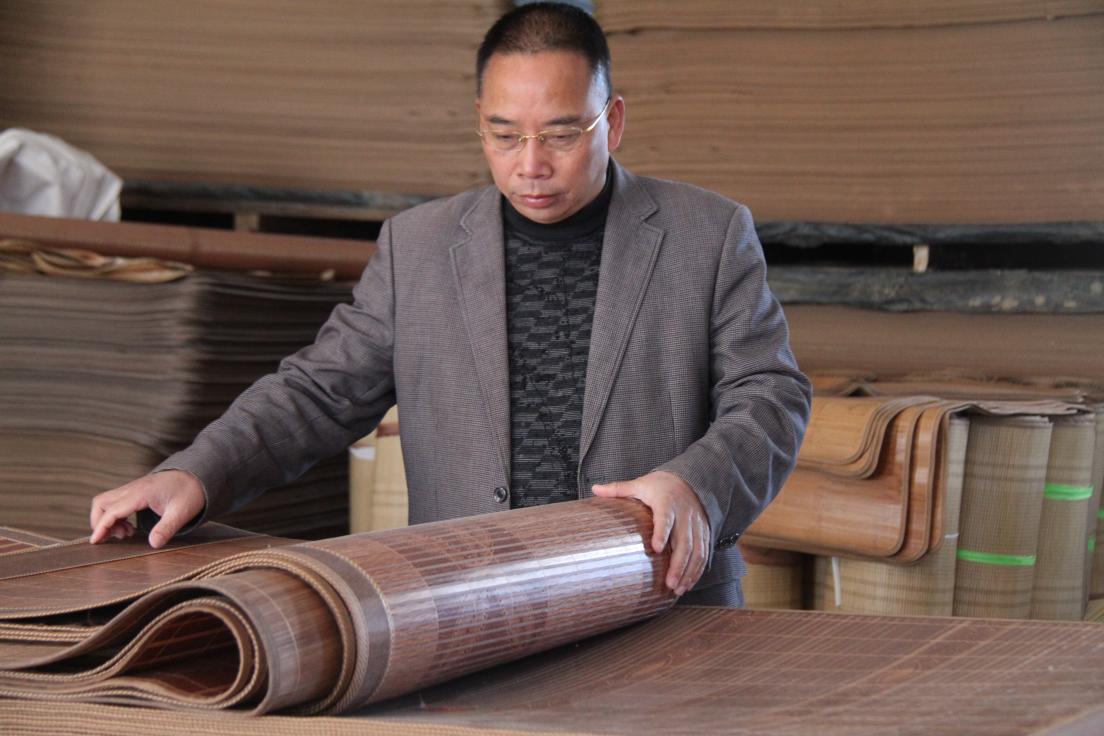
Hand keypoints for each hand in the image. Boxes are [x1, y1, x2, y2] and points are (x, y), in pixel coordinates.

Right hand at [89, 470, 204, 547]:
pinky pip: (115, 502)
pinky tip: (129, 527)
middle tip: (117, 538)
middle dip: (99, 522)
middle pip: (101, 502)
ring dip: (107, 519)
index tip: (95, 541)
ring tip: (126, 534)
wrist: (196, 475)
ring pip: (105, 501)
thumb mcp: (181, 512)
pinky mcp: (135, 491)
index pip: (112, 510)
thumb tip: (153, 544)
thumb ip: (166, 528)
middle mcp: (133, 488)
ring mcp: (132, 489)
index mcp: (142, 493)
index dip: (101, 527)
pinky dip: (114, 516)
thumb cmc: (190, 492)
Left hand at [592, 471, 709, 595]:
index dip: (662, 533)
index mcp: (666, 502)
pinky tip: (688, 583)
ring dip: (689, 571)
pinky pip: (703, 553)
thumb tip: (594, 489)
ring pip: (697, 550)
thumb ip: (618, 489)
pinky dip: (697, 570)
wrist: (688, 480)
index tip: (657, 549)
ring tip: (678, 589)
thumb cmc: (659, 486)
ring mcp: (696, 524)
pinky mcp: (703, 532)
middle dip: (678, 564)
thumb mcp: (639, 484)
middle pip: (684, 541)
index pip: (665, 518)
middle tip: (669, 583)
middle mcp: (684, 514)